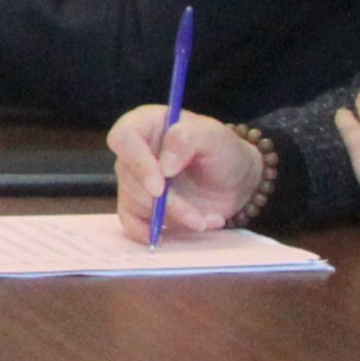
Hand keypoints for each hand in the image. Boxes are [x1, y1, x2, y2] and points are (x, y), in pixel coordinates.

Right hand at [106, 106, 268, 235]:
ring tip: (204, 221)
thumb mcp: (216, 137)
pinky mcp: (140, 205)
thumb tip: (164, 165)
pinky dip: (148, 232)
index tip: (160, 187)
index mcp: (148, 123)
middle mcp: (136, 151)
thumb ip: (188, 139)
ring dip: (172, 218)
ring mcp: (136, 179)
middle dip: (165, 202)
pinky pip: (130, 221)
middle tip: (197, 217)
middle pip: (130, 178)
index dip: (137, 163)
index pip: (124, 138)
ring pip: (135, 203)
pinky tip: (166, 237)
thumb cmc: (225, 151)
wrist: (235, 181)